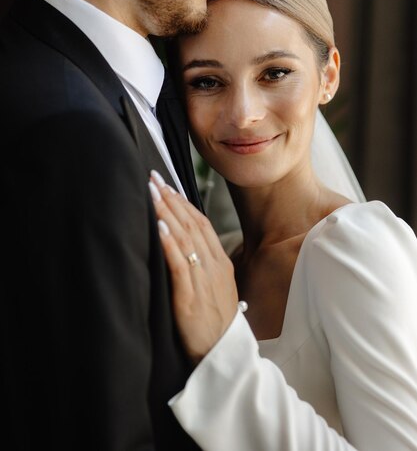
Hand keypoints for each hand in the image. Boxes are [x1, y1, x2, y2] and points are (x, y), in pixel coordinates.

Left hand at [149, 171, 237, 363]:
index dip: (183, 203)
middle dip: (172, 199)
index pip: (202, 224)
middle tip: (154, 179)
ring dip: (168, 212)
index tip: (167, 185)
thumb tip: (181, 245)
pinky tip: (159, 226)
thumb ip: (201, 267)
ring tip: (152, 193)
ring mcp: (204, 281)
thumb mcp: (214, 290)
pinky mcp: (191, 297)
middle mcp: (214, 267)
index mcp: (220, 264)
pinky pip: (180, 264)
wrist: (223, 356)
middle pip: (193, 224)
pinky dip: (169, 242)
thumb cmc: (215, 325)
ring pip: (186, 238)